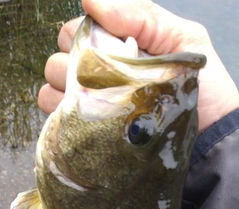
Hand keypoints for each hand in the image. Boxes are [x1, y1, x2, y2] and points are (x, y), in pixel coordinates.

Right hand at [38, 0, 238, 133]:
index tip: (104, 49)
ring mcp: (90, 107)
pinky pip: (54, 118)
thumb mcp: (182, 40)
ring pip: (50, 87)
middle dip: (71, 64)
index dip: (79, 36)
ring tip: (94, 101)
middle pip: (57, 59)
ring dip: (63, 90)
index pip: (74, 32)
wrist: (207, 142)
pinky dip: (59, 115)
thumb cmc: (202, 90)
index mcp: (115, 48)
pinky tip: (83, 118)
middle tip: (101, 79)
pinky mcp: (87, 136)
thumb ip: (140, 16)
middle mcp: (97, 76)